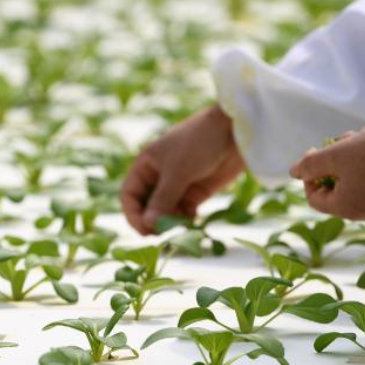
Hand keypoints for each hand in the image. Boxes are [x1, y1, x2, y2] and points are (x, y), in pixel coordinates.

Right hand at [120, 105, 244, 234]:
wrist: (235, 130)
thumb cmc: (199, 142)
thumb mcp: (178, 171)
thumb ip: (162, 199)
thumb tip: (147, 225)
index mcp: (146, 166)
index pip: (129, 195)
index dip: (133, 214)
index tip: (144, 229)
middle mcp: (158, 176)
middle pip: (146, 206)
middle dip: (151, 221)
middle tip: (161, 235)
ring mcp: (177, 185)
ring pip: (165, 212)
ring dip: (169, 222)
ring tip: (180, 227)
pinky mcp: (195, 192)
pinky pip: (183, 212)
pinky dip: (185, 220)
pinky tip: (192, 222)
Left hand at [289, 125, 364, 222]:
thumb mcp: (336, 155)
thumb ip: (310, 165)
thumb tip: (293, 172)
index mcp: (346, 209)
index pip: (314, 197)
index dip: (309, 174)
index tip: (316, 151)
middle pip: (338, 189)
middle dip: (335, 162)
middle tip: (342, 138)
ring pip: (358, 183)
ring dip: (353, 160)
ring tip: (362, 136)